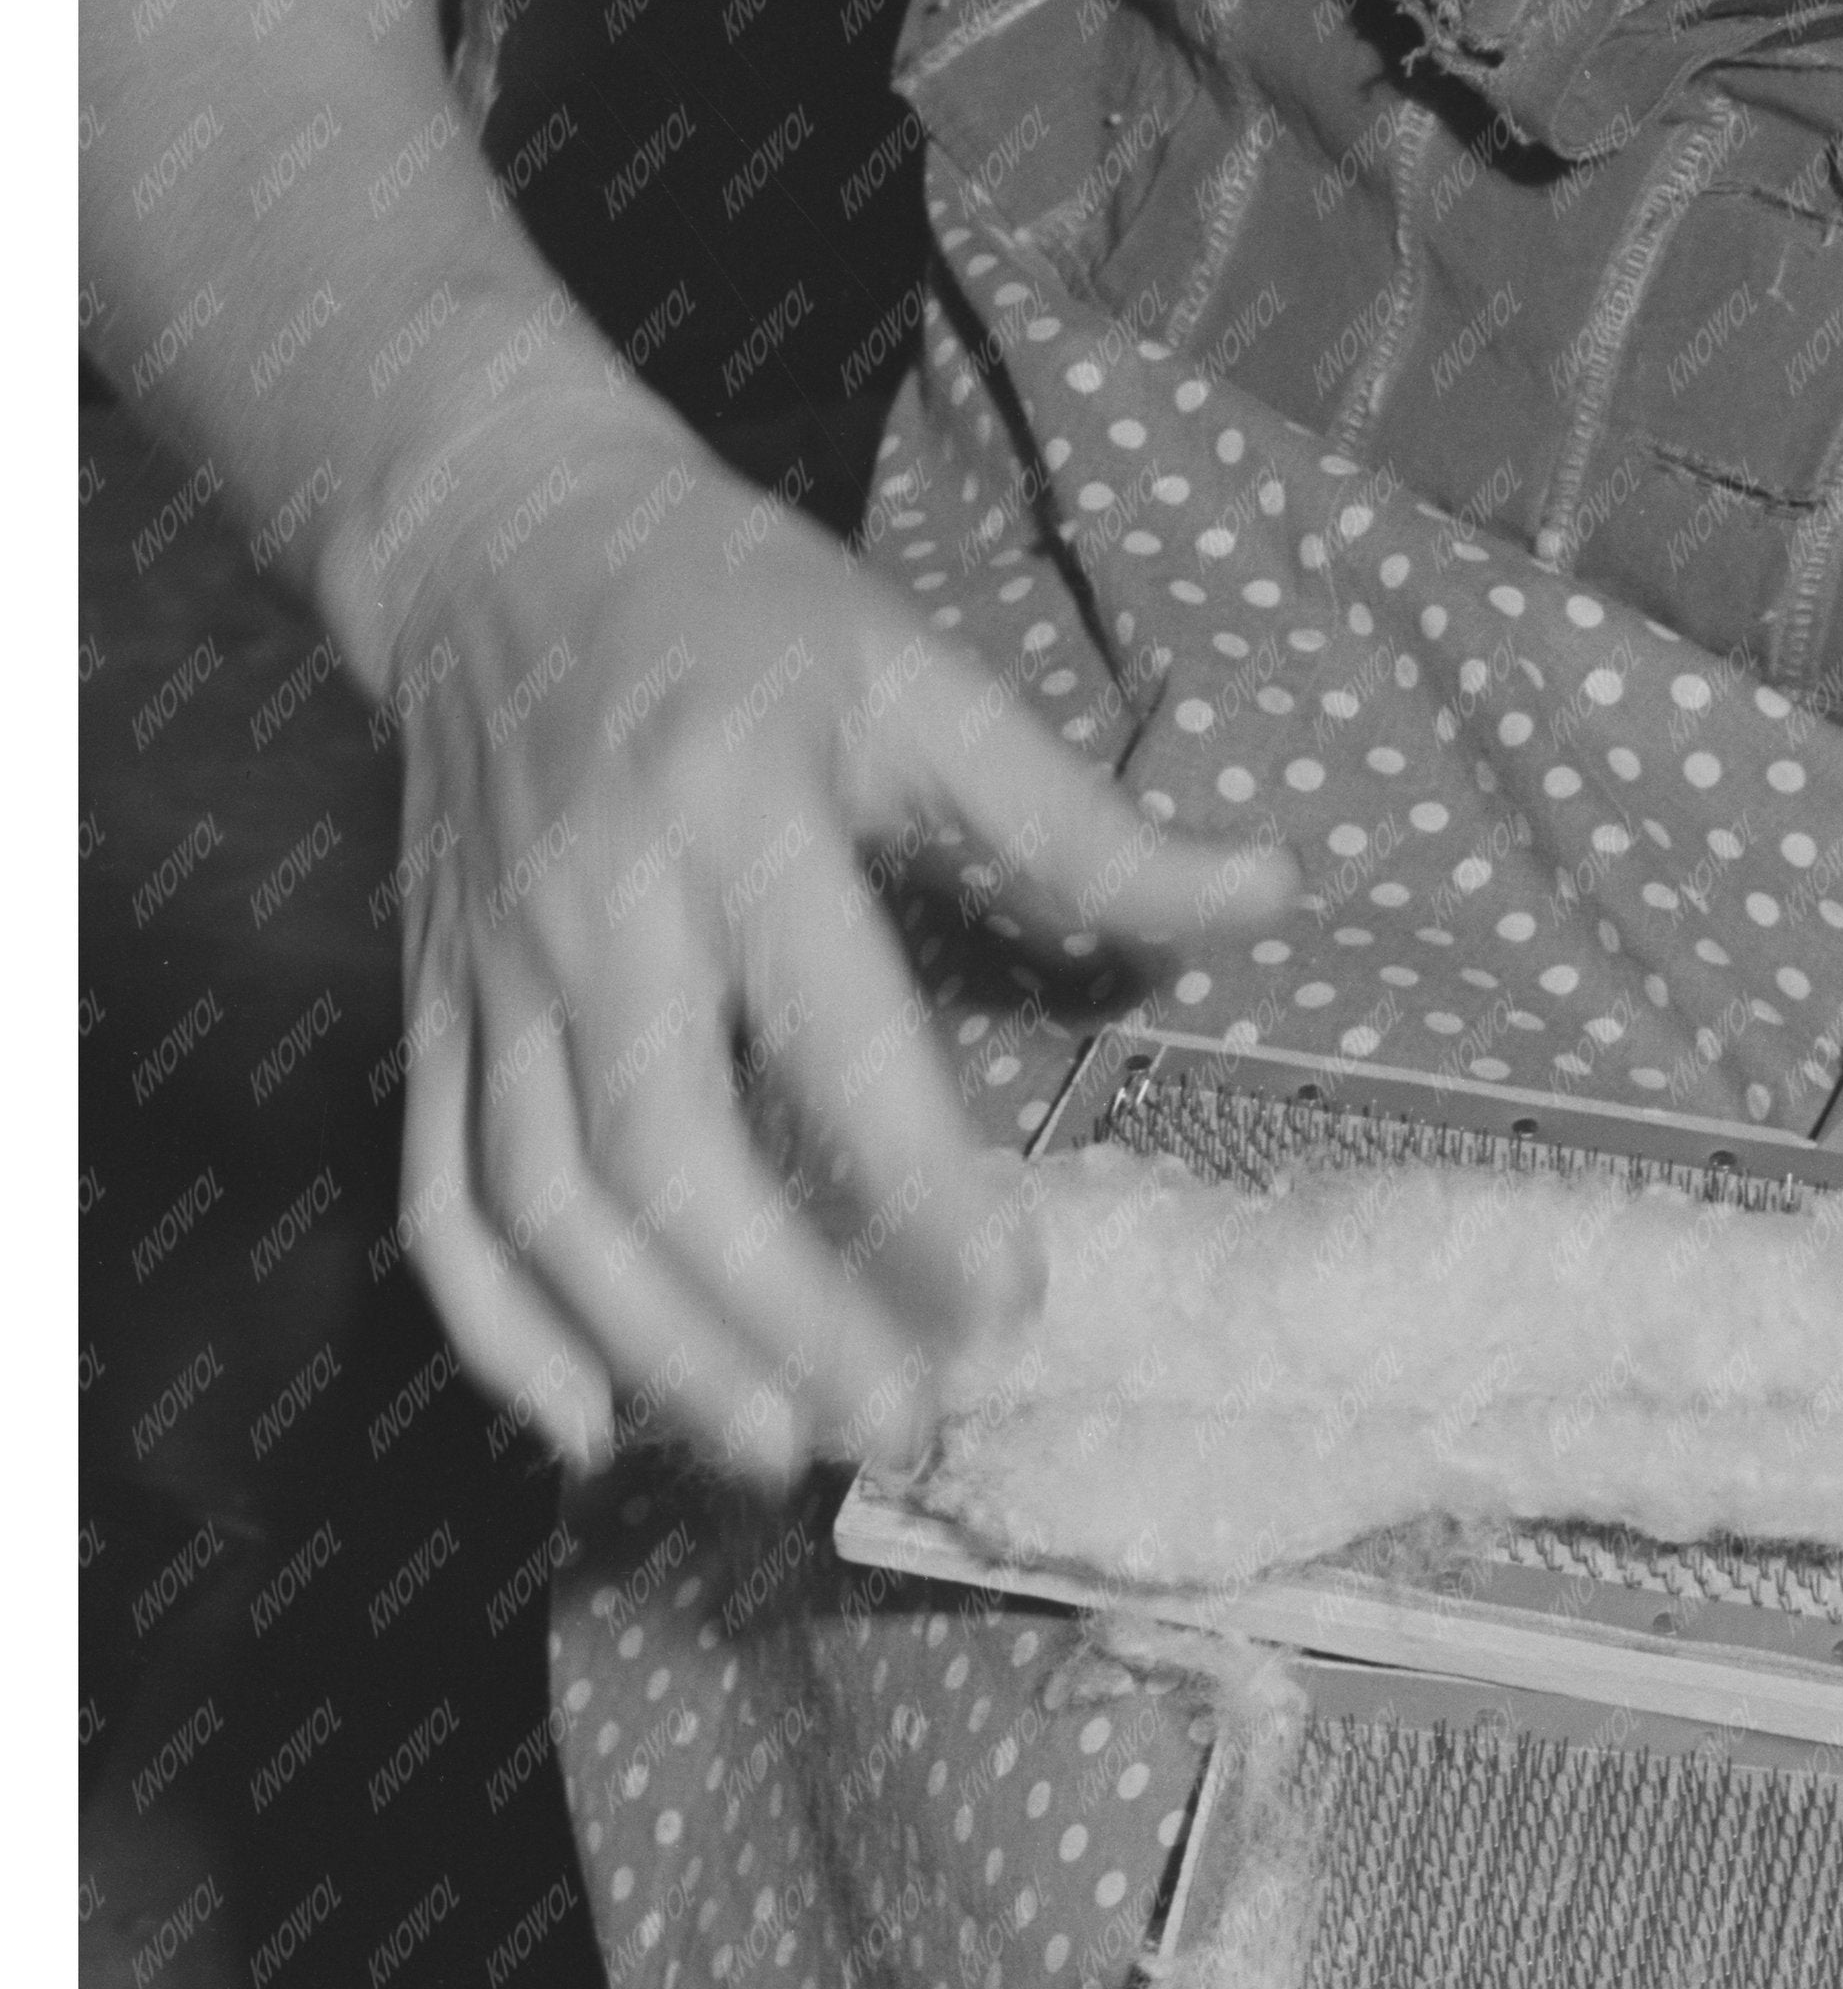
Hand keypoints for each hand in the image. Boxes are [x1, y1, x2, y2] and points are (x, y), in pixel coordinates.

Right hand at [368, 390, 1299, 1492]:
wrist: (500, 539)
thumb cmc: (737, 610)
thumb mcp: (916, 673)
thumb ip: (1079, 817)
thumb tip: (1269, 897)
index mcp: (736, 814)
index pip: (827, 1027)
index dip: (914, 1176)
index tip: (1011, 1299)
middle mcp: (598, 908)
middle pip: (666, 1152)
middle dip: (778, 1313)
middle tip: (901, 1423)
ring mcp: (492, 973)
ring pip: (545, 1203)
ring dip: (654, 1349)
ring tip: (778, 1450)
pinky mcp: (428, 1012)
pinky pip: (440, 1194)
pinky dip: (495, 1331)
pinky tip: (590, 1429)